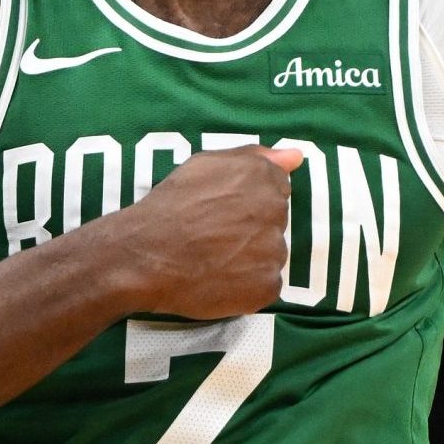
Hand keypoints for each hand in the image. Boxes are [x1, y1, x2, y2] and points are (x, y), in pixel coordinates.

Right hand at [111, 144, 302, 318]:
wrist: (146, 254)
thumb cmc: (171, 205)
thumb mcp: (205, 164)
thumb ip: (255, 156)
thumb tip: (297, 156)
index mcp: (265, 179)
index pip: (277, 190)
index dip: (247, 203)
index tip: (222, 211)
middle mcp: (276, 213)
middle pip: (274, 223)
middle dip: (251, 229)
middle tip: (213, 236)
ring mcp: (274, 252)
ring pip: (270, 255)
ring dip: (249, 259)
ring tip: (213, 260)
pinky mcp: (267, 287)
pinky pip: (264, 286)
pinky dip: (246, 287)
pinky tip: (218, 280)